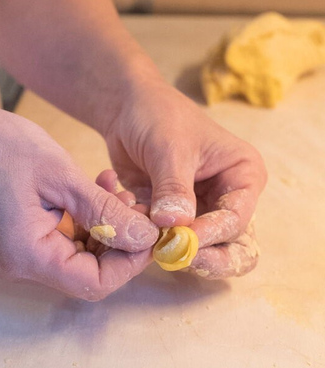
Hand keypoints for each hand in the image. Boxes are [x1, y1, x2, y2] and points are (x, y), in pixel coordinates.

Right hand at [0, 94, 158, 299]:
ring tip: (115, 188)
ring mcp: (18, 255)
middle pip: (88, 274)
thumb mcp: (62, 176)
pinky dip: (86, 222)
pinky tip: (96, 190)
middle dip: (120, 242)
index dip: (129, 262)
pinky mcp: (20, 240)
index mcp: (26, 254)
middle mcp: (20, 265)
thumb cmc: (1, 146)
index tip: (151, 231)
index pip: (93, 283)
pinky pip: (64, 243)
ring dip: (105, 228)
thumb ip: (106, 212)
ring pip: (79, 258)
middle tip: (138, 204)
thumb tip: (146, 238)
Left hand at [103, 80, 266, 278]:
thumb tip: (176, 225)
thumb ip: (174, 188)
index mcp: (243, 176)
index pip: (236, 219)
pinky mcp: (173, 218)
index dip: (212, 235)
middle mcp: (227, 198)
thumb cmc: (157, 116)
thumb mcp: (169, 148)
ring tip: (143, 225)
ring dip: (169, 245)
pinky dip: (147, 235)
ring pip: (199, 250)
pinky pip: (165, 240)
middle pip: (232, 247)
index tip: (184, 241)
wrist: (125, 109)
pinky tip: (129, 208)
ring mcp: (201, 211)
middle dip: (206, 258)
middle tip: (176, 258)